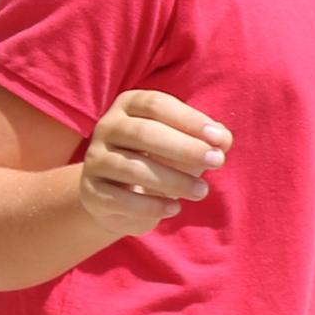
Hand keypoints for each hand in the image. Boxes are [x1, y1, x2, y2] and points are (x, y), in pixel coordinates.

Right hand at [78, 90, 228, 229]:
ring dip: (173, 181)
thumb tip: (223, 140)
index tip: (219, 140)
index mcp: (129, 105)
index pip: (157, 105)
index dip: (190, 120)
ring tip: (201, 191)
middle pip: (144, 133)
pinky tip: (174, 208)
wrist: (120, 196)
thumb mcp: (186, 144)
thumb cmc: (162, 158)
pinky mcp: (90, 191)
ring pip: (132, 168)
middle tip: (217, 162)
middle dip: (185, 148)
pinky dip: (150, 206)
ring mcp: (95, 159)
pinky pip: (120, 199)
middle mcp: (107, 127)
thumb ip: (208, 138)